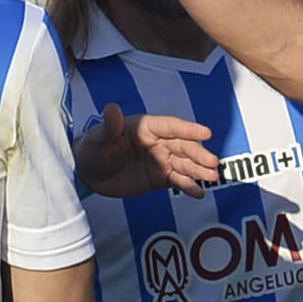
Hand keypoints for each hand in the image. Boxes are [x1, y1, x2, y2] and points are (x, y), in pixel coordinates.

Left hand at [75, 103, 220, 198]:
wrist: (89, 173)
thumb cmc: (93, 149)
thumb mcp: (99, 138)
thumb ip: (110, 126)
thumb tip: (112, 108)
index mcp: (146, 127)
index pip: (171, 127)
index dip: (189, 130)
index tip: (206, 133)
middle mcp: (158, 142)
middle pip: (183, 146)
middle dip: (199, 154)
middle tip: (213, 162)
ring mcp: (161, 160)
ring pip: (184, 164)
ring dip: (199, 170)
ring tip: (213, 176)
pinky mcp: (160, 177)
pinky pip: (178, 181)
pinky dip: (189, 186)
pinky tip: (199, 193)